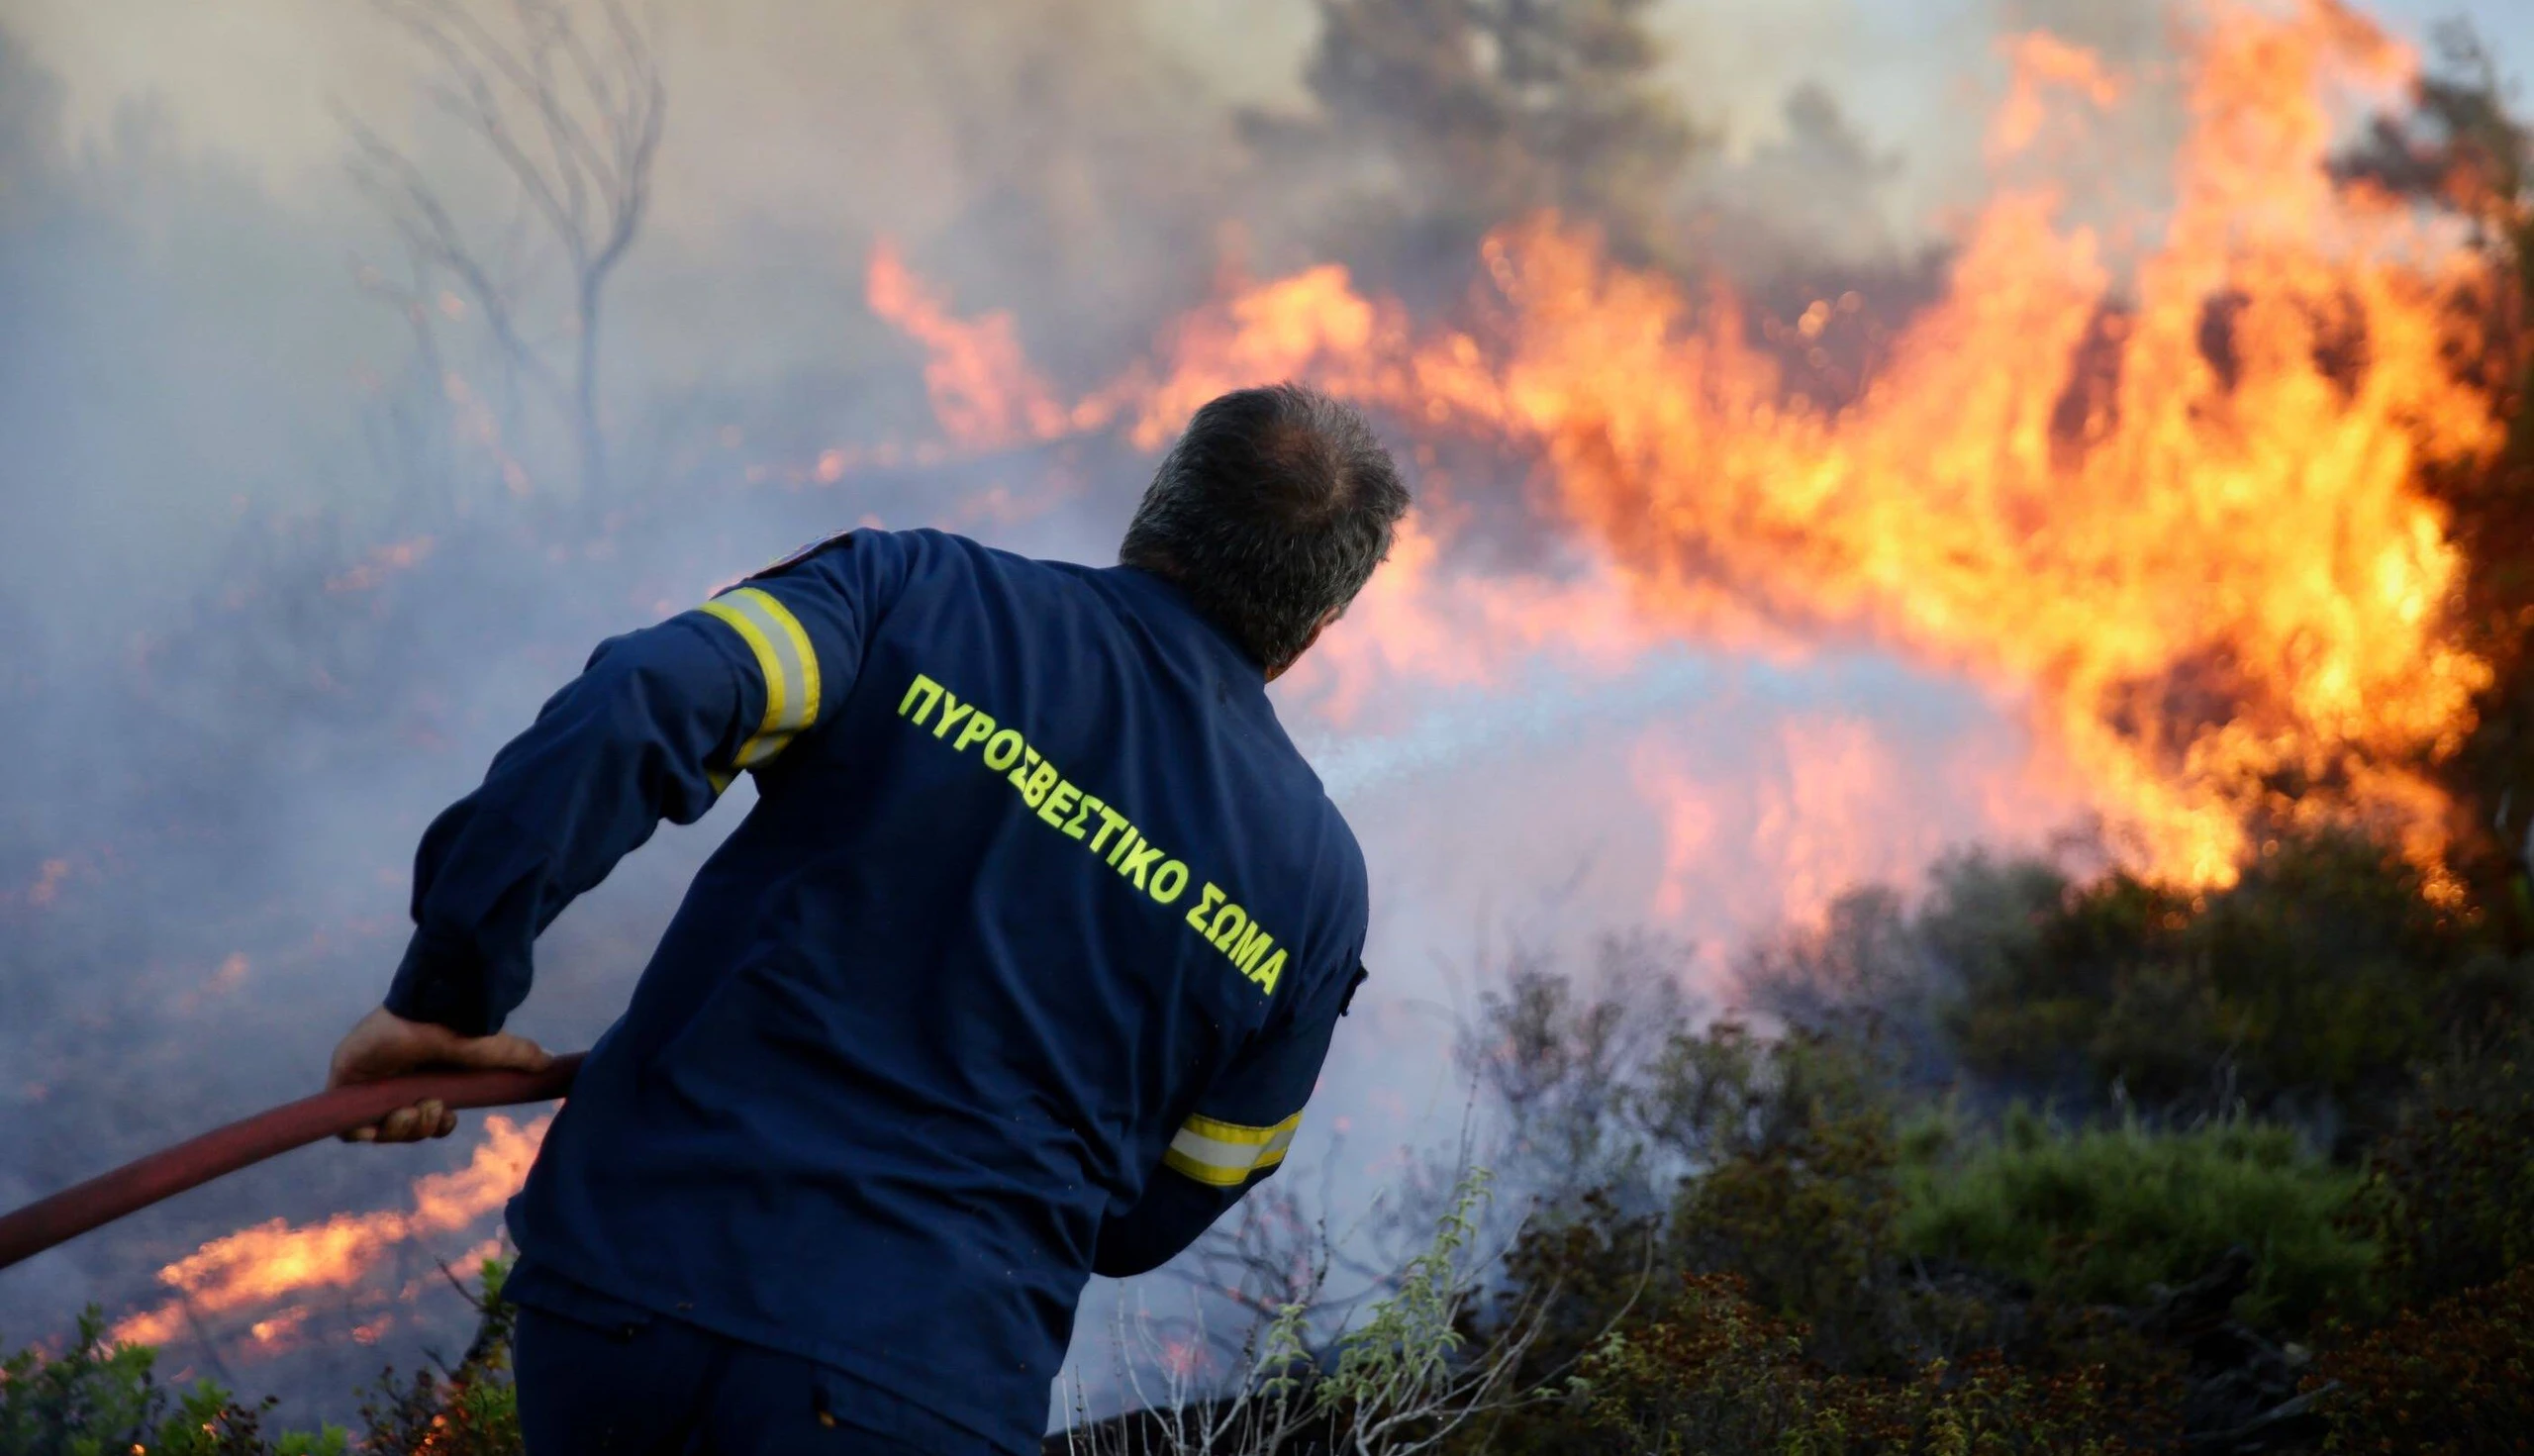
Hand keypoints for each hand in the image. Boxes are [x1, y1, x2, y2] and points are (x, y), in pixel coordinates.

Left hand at [326, 1005, 551, 1143]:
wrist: (420, 1006)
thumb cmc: (448, 1023)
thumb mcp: (484, 1048)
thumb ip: (513, 1056)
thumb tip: (548, 1062)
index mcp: (420, 1078)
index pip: (424, 1116)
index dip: (434, 1126)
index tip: (446, 1118)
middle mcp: (392, 1083)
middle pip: (402, 1128)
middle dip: (419, 1128)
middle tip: (430, 1109)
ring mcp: (367, 1086)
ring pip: (379, 1131)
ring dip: (401, 1129)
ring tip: (411, 1108)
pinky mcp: (343, 1087)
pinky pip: (350, 1130)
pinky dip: (369, 1132)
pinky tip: (386, 1116)